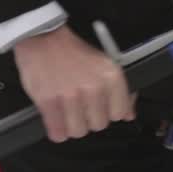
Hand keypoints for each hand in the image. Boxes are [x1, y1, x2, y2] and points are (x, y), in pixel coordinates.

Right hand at [13, 25, 134, 142]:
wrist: (44, 39)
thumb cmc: (74, 51)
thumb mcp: (106, 65)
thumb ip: (120, 91)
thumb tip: (129, 114)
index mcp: (111, 77)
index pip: (120, 113)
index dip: (110, 113)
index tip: (103, 110)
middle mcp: (93, 88)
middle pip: (99, 124)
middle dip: (91, 119)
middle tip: (83, 109)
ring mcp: (70, 96)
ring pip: (79, 131)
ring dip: (74, 126)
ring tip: (69, 114)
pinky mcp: (48, 102)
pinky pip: (58, 133)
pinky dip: (58, 132)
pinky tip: (58, 122)